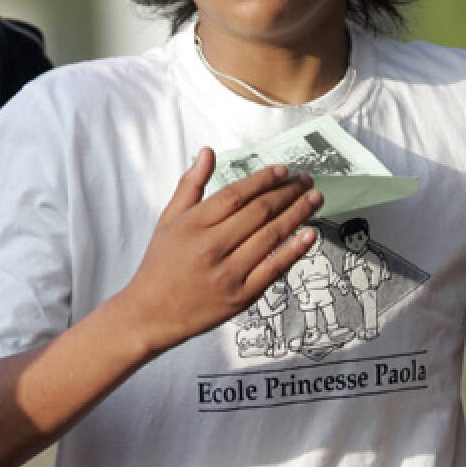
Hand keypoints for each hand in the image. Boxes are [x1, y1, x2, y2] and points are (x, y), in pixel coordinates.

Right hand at [117, 150, 322, 354]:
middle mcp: (212, 247)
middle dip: (288, 192)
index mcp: (194, 225)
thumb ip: (189, 186)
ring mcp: (228, 273)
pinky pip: (273, 269)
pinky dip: (294, 250)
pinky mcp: (241, 296)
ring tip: (314, 199)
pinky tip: (310, 234)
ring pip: (271, 236)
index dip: (264, 180)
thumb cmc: (160, 266)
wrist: (151, 314)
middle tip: (306, 181)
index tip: (283, 171)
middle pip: (259, 212)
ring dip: (297, 214)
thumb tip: (207, 152)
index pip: (237, 194)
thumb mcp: (168, 221)